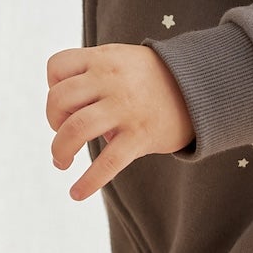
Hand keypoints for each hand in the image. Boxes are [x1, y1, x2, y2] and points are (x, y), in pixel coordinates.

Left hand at [46, 43, 193, 202]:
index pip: (57, 66)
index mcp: (103, 59)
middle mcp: (111, 80)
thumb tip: (67, 116)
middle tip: (63, 134)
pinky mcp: (140, 135)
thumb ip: (93, 76)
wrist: (201, 88)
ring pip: (75, 129)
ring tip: (62, 162)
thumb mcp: (123, 61)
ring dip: (60, 150)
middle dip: (53, 121)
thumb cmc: (153, 80)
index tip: (64, 103)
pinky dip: (87, 182)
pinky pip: (107, 162)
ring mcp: (125, 107)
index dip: (51, 86)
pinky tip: (76, 193)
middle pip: (59, 99)